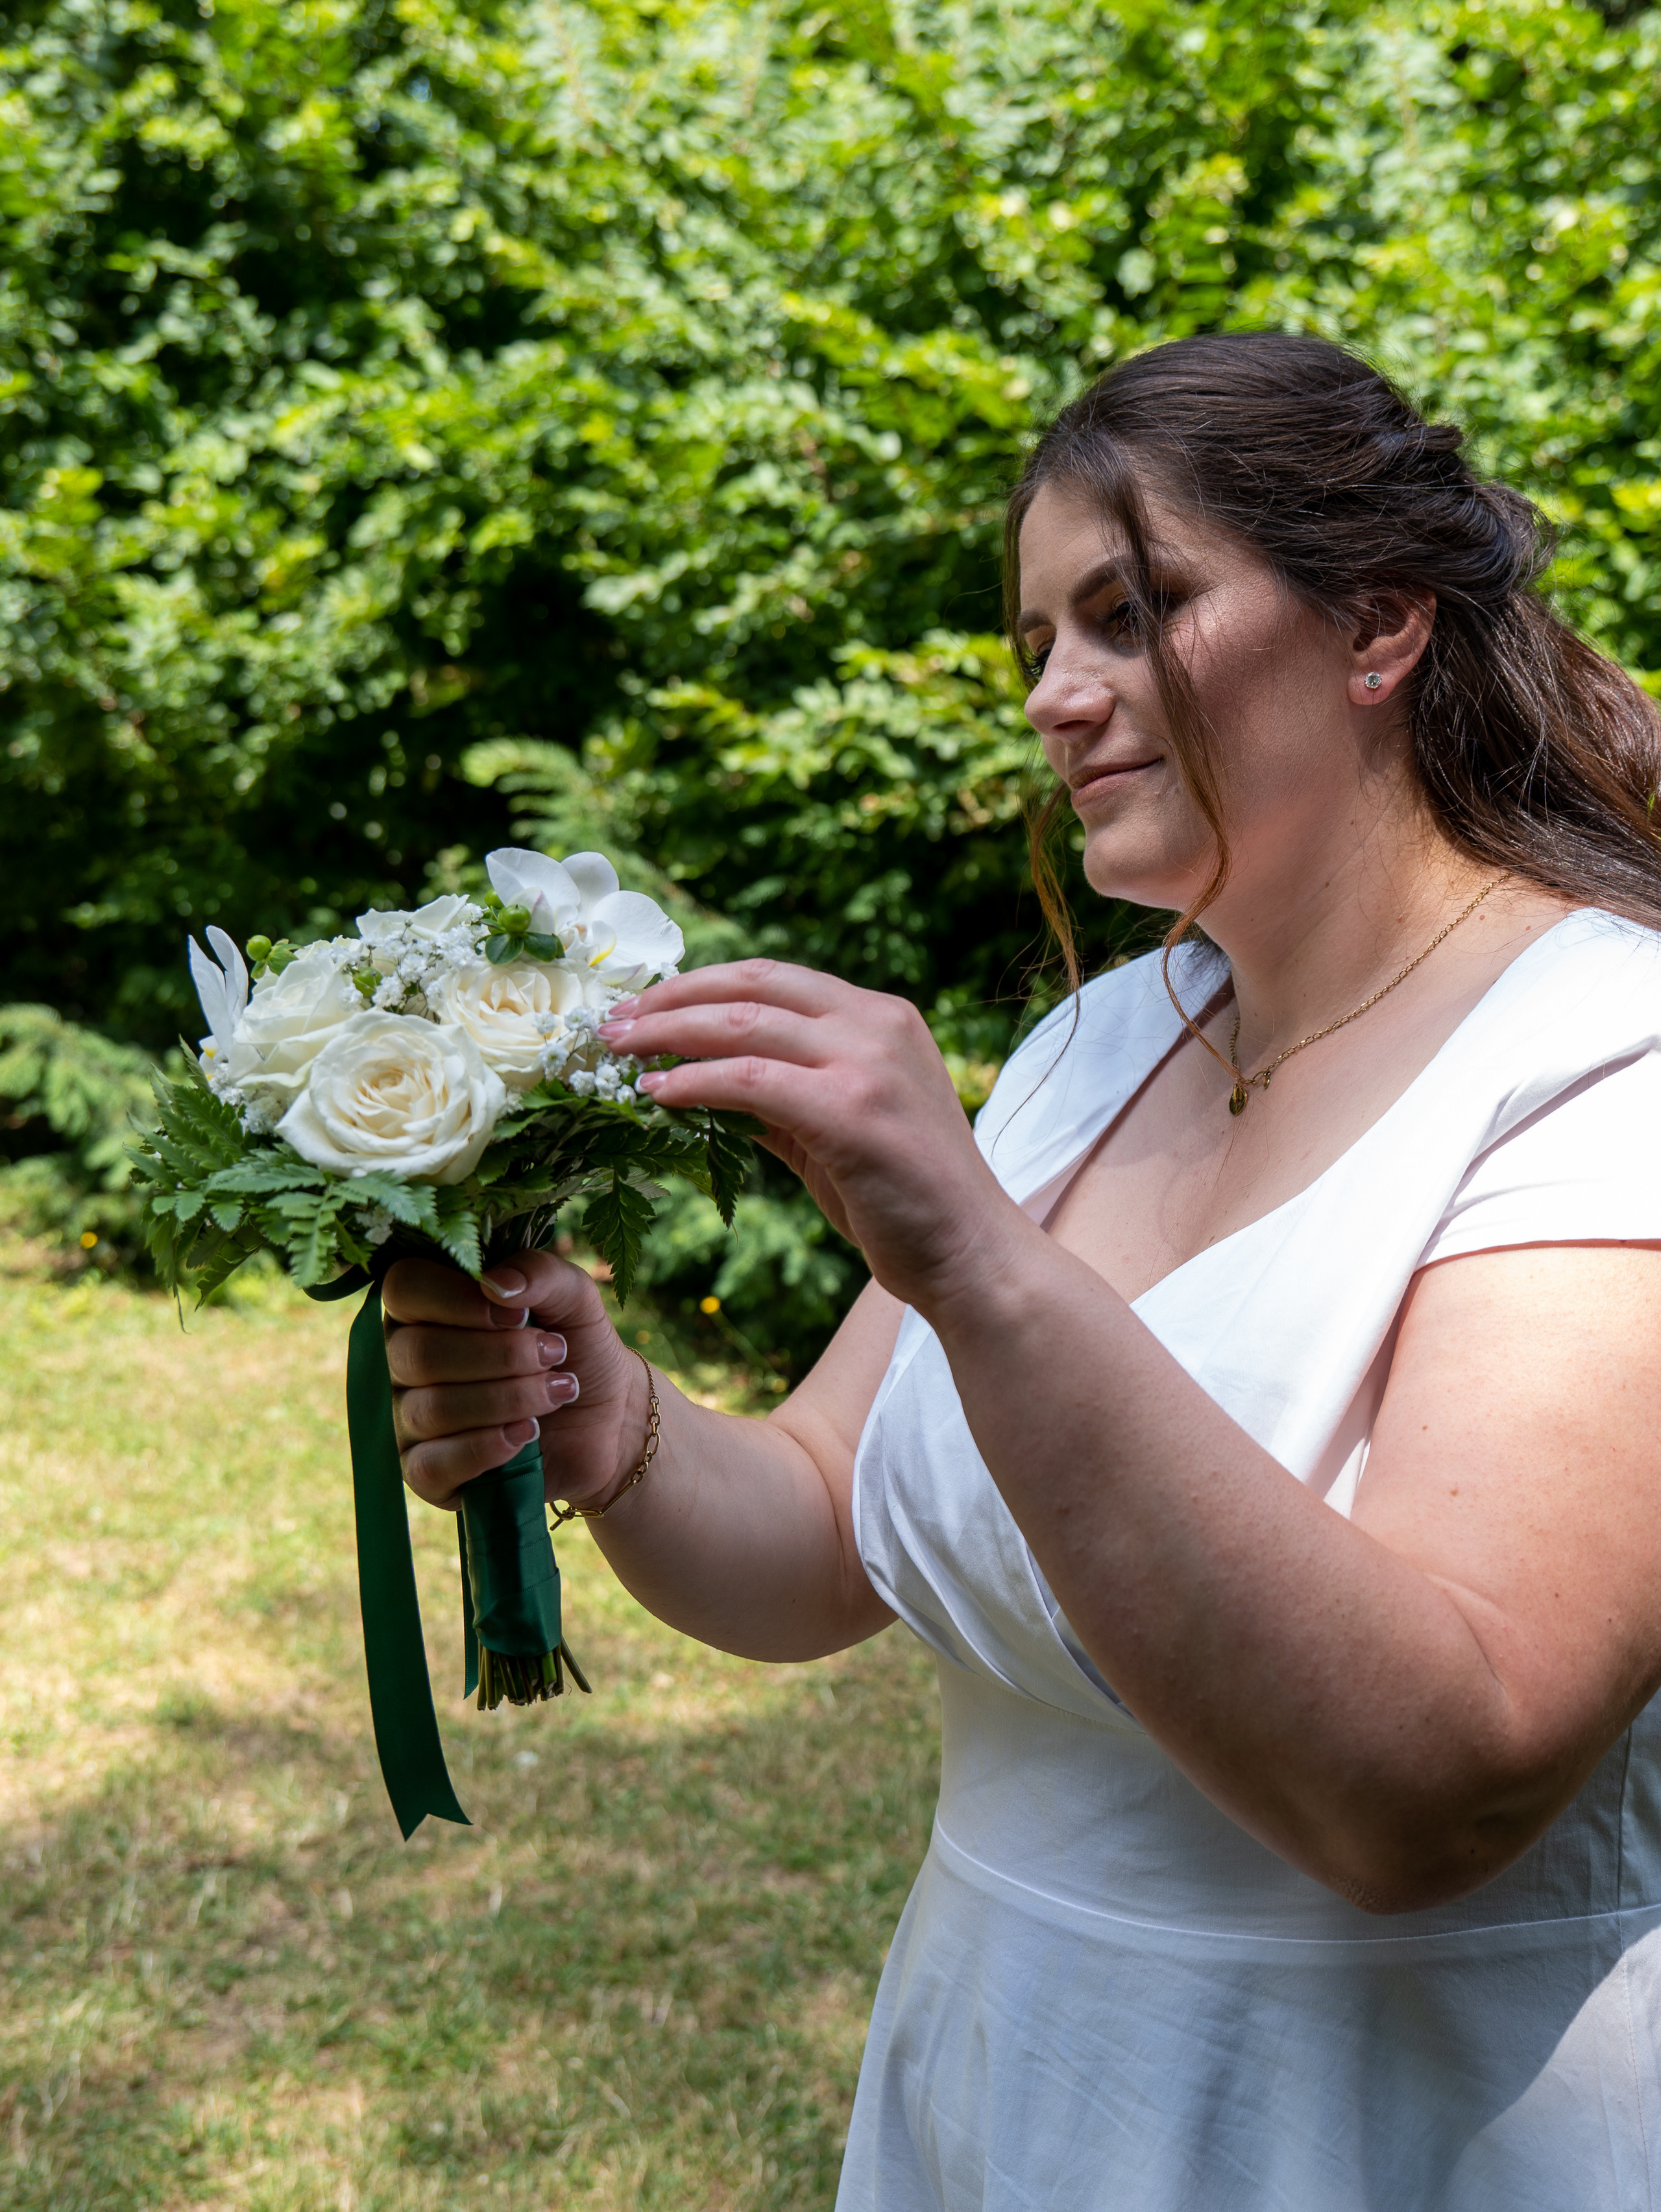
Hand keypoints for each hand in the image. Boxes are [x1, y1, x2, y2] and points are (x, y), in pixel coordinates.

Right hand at [381, 1248, 647, 1509]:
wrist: (608, 1417)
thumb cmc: (577, 1347)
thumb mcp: (574, 1297)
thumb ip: (539, 1272)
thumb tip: (494, 1283)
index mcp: (427, 1306)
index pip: (403, 1288)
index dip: (456, 1299)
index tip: (517, 1315)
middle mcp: (406, 1360)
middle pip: (417, 1352)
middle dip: (500, 1356)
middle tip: (553, 1354)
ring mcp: (409, 1418)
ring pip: (430, 1409)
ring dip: (508, 1400)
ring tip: (557, 1392)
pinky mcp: (425, 1472)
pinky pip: (429, 1466)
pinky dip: (484, 1449)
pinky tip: (527, 1435)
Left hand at [598, 959, 1016, 1310]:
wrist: (968, 1254)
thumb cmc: (902, 1197)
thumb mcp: (837, 1124)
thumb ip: (780, 1093)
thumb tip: (697, 1078)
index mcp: (881, 1016)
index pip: (773, 977)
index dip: (699, 984)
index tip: (644, 1005)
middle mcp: (878, 1024)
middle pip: (750, 987)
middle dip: (670, 1000)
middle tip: (611, 1023)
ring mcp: (869, 1063)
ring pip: (743, 1025)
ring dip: (667, 1035)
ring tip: (616, 1054)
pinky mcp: (852, 1111)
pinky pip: (750, 1081)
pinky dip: (694, 1083)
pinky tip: (656, 1097)